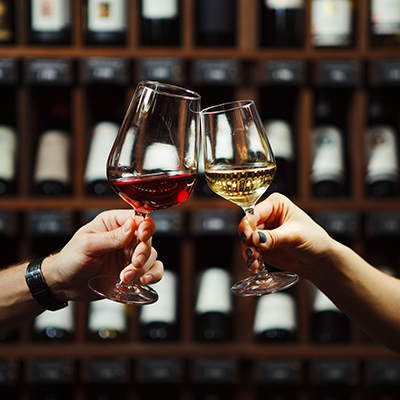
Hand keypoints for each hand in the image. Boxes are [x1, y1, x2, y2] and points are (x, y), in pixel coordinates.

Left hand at [41, 210, 162, 301]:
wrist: (64, 284)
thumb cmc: (70, 260)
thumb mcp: (87, 245)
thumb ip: (111, 237)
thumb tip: (132, 226)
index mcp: (112, 223)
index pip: (137, 218)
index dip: (144, 226)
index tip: (142, 236)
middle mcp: (124, 237)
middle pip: (147, 238)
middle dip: (143, 252)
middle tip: (134, 262)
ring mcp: (129, 255)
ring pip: (151, 256)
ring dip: (143, 267)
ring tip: (126, 277)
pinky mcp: (133, 271)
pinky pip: (153, 270)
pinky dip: (153, 275)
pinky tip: (144, 280)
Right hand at [238, 193, 331, 279]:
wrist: (320, 260)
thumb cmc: (314, 240)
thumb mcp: (294, 236)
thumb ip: (273, 237)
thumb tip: (255, 238)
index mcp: (275, 205)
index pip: (254, 213)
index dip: (247, 225)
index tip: (247, 238)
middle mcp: (267, 216)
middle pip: (247, 227)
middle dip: (248, 242)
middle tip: (252, 253)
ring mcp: (263, 232)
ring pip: (247, 241)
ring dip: (249, 252)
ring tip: (255, 261)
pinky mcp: (262, 246)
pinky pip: (250, 252)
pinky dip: (251, 259)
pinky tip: (256, 265)